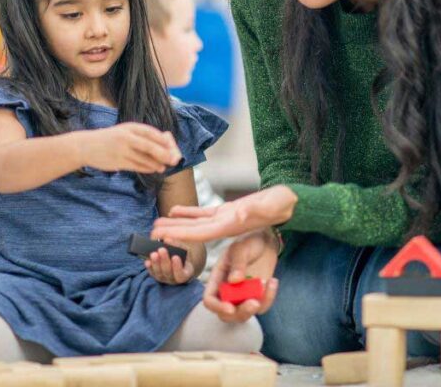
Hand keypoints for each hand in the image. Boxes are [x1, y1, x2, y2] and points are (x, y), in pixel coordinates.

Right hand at [81, 123, 180, 173]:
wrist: (86, 146)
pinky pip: (137, 166)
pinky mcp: (118, 162)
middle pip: (149, 146)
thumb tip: (163, 142)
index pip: (151, 132)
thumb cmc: (110, 138)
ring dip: (156, 164)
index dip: (163, 140)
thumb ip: (140, 135)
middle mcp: (126, 137)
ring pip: (144, 158)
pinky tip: (153, 169)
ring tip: (163, 167)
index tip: (172, 146)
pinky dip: (147, 168)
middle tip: (173, 159)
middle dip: (163, 154)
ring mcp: (122, 150)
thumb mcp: (124, 131)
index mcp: (129, 127)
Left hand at [145, 244, 194, 284]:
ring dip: (156, 263)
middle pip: (168, 272)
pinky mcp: (156, 275)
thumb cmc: (182, 254)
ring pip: (159, 273)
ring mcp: (164, 278)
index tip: (175, 256)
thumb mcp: (184, 249)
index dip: (178, 267)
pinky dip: (149, 266)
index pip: (181, 275)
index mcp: (185, 274)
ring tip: (153, 253)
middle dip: (164, 260)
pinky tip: (147, 261)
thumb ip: (177, 245)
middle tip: (161, 249)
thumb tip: (167, 240)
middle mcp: (174, 279)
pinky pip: (152, 272)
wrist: (177, 258)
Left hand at [151, 185, 297, 241]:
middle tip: (150, 234)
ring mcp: (225, 220)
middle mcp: (225, 226)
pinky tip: (175, 210)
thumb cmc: (282, 204)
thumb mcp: (270, 206)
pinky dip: (189, 212)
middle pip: (193, 232)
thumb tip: (240, 214)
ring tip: (157, 224)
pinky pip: (204, 214)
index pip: (200, 234)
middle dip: (172, 233)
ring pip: (195, 224)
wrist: (290, 203)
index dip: (180, 236)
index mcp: (231, 226)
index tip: (162, 237)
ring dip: (176, 224)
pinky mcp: (228, 211)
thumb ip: (255, 211)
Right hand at [202, 229, 279, 322]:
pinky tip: (273, 281)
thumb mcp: (240, 248)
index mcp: (217, 279)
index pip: (209, 300)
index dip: (217, 307)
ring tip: (267, 284)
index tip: (230, 307)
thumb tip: (234, 281)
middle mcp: (227, 292)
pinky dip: (269, 298)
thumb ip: (237, 263)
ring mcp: (242, 297)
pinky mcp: (257, 298)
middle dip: (240, 313)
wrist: (265, 242)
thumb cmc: (248, 242)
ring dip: (257, 306)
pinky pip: (262, 307)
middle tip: (254, 303)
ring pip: (245, 314)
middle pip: (227, 314)